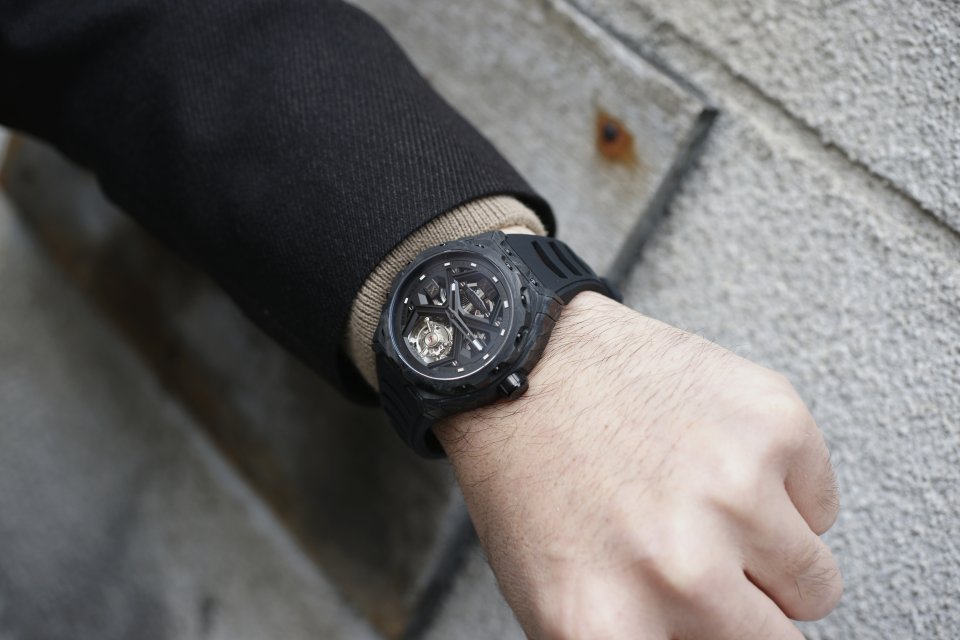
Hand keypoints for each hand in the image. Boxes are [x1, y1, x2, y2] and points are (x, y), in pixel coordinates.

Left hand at [436, 292, 841, 638]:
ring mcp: (732, 494)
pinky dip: (784, 488)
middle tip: (702, 562)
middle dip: (745, 608)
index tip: (714, 621)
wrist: (528, 364)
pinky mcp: (774, 427)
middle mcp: (678, 571)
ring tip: (706, 505)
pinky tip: (720, 457)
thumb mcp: (561, 598)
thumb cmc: (533, 474)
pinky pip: (821, 505)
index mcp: (608, 626)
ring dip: (770, 552)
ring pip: (814, 581)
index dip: (710, 639)